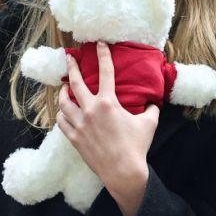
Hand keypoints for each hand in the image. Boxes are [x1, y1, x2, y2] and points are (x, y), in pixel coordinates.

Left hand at [57, 42, 158, 215]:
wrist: (123, 172)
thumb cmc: (136, 146)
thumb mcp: (149, 123)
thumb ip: (151, 109)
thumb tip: (153, 102)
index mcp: (108, 103)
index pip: (105, 72)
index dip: (103, 55)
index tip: (99, 44)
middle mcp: (91, 110)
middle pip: (76, 83)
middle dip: (72, 68)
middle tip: (69, 58)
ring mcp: (80, 124)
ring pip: (64, 103)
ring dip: (63, 92)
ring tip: (64, 87)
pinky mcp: (74, 138)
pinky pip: (62, 122)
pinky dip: (62, 115)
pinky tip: (64, 112)